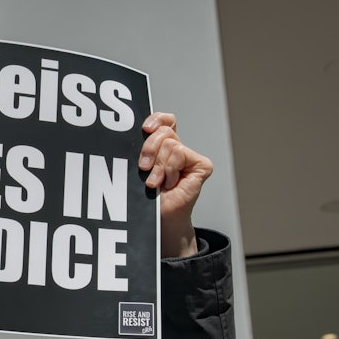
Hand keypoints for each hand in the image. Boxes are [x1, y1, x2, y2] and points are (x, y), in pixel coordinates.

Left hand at [139, 112, 212, 257]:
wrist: (159, 219)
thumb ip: (141, 150)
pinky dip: (170, 169)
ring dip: (158, 166)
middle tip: (144, 167)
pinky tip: (170, 183)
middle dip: (149, 149)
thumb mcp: (139, 169)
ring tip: (156, 183)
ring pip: (170, 144)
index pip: (164, 121)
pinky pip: (180, 153)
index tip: (145, 128)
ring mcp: (190, 157)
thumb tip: (136, 133)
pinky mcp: (201, 165)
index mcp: (162, 147)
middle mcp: (177, 149)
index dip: (157, 119)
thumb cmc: (146, 198)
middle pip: (163, 131)